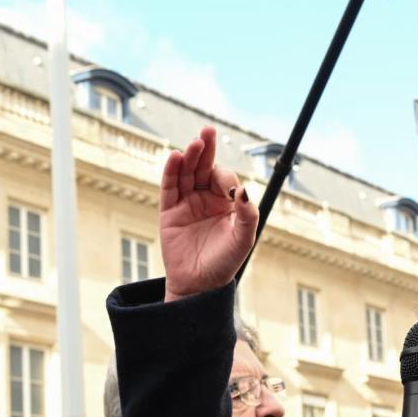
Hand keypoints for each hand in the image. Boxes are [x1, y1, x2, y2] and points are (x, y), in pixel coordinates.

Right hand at [159, 126, 258, 301]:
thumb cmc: (224, 264)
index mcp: (227, 203)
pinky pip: (169, 187)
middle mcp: (207, 199)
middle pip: (205, 167)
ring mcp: (187, 204)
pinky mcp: (169, 212)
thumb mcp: (243, 240)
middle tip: (208, 130)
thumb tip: (244, 190)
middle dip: (206, 150)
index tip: (231, 192)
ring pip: (187, 174)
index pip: (225, 179)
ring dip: (189, 157)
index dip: (226, 178)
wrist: (199, 286)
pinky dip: (171, 171)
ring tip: (194, 144)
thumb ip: (248, 215)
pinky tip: (175, 157)